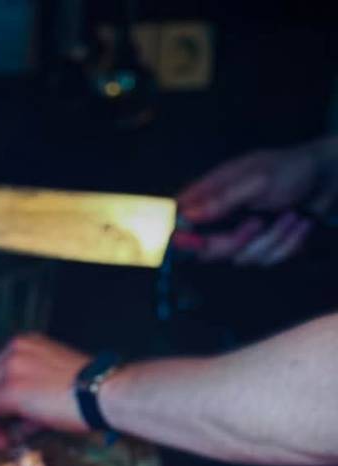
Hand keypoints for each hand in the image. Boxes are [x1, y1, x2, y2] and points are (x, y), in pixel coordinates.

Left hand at [0, 334, 89, 447]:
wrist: (105, 393)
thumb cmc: (89, 392)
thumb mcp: (53, 384)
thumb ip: (28, 395)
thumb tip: (11, 425)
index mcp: (26, 344)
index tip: (0, 417)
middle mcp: (14, 349)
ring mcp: (10, 367)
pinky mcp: (10, 389)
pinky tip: (2, 442)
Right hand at [175, 140, 337, 265]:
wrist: (328, 178)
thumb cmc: (292, 169)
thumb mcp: (257, 180)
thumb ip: (222, 199)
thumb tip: (187, 214)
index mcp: (215, 191)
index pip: (181, 218)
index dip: (179, 236)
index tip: (186, 245)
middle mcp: (225, 215)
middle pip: (209, 250)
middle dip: (237, 242)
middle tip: (257, 223)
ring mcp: (245, 233)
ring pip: (243, 258)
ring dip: (273, 238)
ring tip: (290, 214)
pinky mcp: (264, 245)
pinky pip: (268, 259)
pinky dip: (289, 243)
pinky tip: (300, 223)